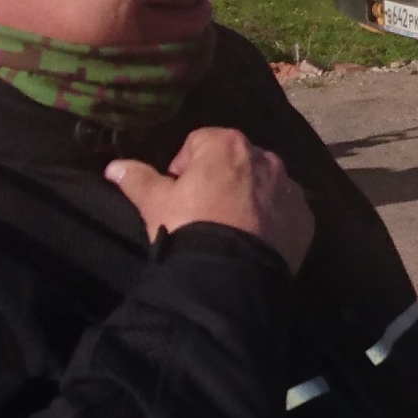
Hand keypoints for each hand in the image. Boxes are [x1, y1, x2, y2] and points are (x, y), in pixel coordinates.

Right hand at [107, 127, 312, 271]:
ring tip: (229, 227)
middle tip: (203, 210)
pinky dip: (272, 219)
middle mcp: (266, 157)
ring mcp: (290, 188)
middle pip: (236, 160)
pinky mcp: (304, 217)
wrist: (230, 275)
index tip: (178, 192)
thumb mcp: (155, 203)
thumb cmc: (189, 227)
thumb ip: (136, 179)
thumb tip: (113, 166)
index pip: (200, 142)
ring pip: (264, 184)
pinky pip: (284, 210)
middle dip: (220, 178)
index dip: (185, 166)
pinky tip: (253, 240)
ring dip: (248, 197)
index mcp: (227, 144)